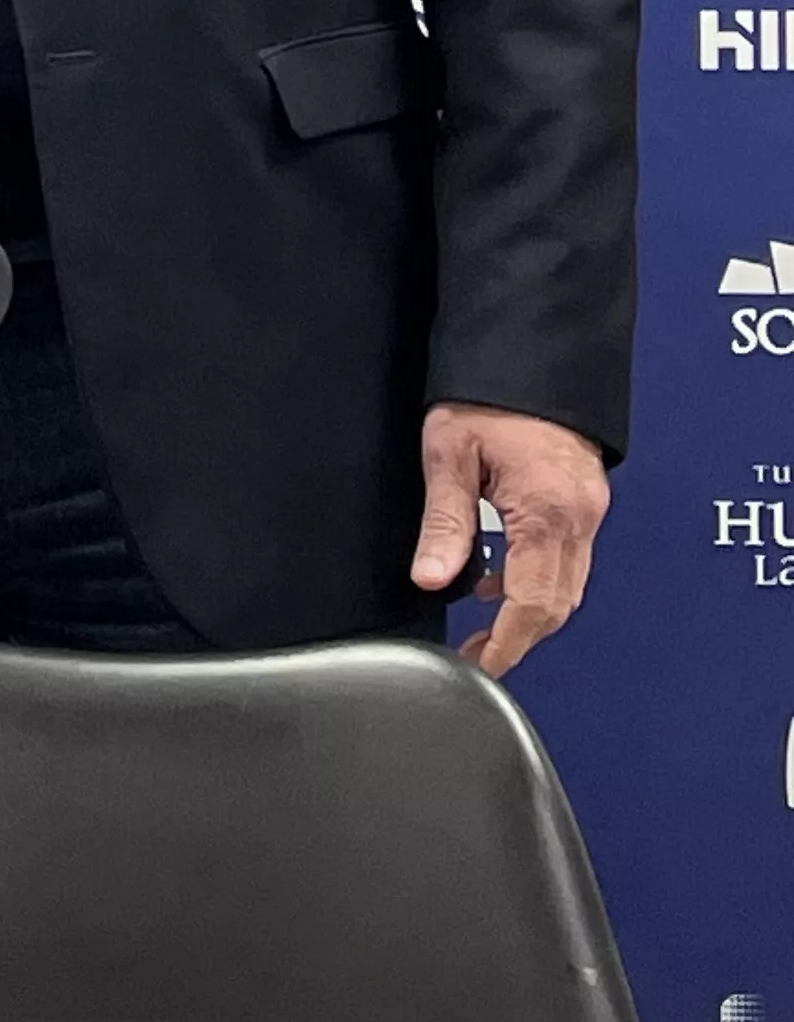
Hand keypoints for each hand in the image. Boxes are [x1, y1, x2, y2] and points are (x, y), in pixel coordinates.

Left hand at [411, 401, 609, 676]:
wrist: (530, 354)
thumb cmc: (489, 396)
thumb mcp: (450, 453)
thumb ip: (445, 522)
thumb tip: (431, 577)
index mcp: (547, 511)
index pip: (533, 602)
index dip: (510, 643)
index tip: (486, 667)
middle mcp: (579, 517)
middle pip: (558, 602)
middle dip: (520, 636)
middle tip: (480, 655)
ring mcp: (588, 510)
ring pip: (567, 584)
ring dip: (529, 609)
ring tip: (483, 624)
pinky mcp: (584, 500)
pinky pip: (566, 557)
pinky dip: (536, 577)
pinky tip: (496, 574)